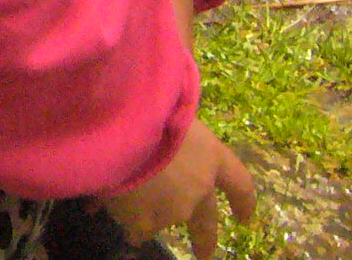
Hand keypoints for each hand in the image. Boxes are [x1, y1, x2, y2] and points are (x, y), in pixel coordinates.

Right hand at [106, 119, 255, 259]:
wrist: (118, 127)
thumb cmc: (148, 106)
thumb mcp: (173, 110)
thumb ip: (177, 132)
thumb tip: (171, 136)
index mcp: (211, 157)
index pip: (240, 183)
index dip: (244, 201)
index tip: (245, 218)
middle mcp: (199, 189)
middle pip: (208, 222)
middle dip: (205, 239)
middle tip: (204, 253)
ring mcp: (173, 210)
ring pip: (163, 221)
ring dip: (151, 217)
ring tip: (130, 207)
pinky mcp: (144, 223)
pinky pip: (134, 225)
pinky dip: (124, 218)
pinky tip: (106, 208)